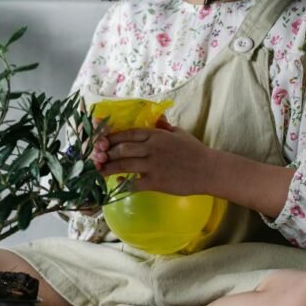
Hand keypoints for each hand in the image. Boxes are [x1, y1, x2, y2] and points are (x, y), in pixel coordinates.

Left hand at [92, 119, 214, 196]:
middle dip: (106, 153)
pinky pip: (134, 184)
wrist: (208, 170)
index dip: (112, 137)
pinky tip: (116, 185)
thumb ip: (163, 127)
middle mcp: (152, 148)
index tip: (102, 141)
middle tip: (96, 157)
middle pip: (122, 148)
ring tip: (98, 171)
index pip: (128, 133)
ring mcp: (153, 165)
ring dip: (108, 168)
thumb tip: (155, 119)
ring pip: (124, 164)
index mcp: (156, 135)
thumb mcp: (178, 133)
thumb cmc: (194, 150)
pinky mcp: (156, 182)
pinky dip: (123, 185)